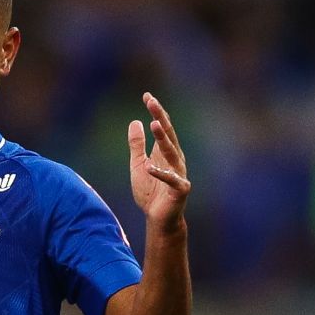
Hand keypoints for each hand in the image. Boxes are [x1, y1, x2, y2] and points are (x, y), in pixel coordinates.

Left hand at [128, 93, 190, 230]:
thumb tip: (135, 122)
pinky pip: (171, 180)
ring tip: (154, 124)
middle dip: (160, 117)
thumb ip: (136, 145)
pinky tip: (150, 167)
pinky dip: (161, 174)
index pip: (162, 127)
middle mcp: (175, 159)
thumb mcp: (137, 165)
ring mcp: (179, 173)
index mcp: (164, 152)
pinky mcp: (180, 190)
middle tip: (152, 102)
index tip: (147, 96)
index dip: (155, 112)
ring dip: (163, 139)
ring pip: (171, 153)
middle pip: (168, 135)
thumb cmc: (150, 191)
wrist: (158, 217)